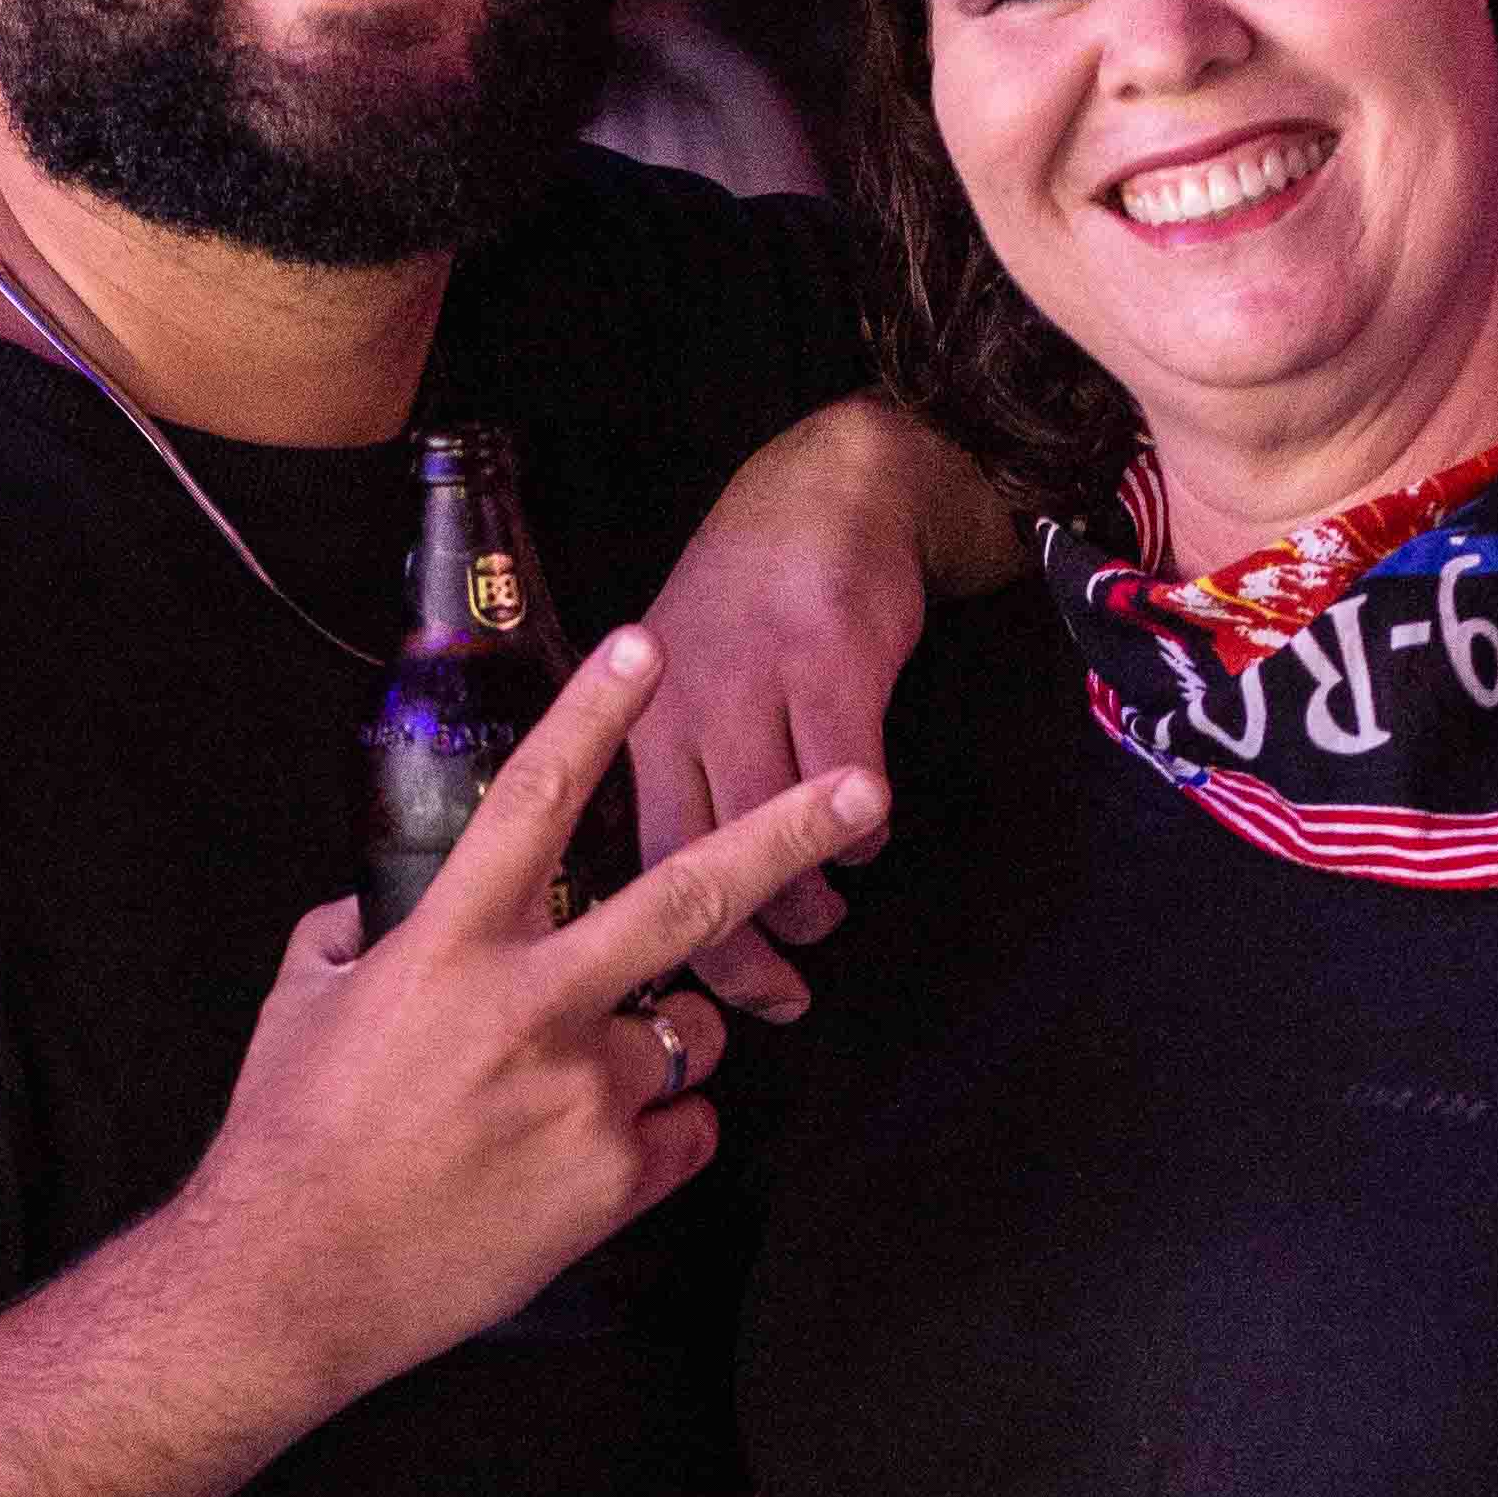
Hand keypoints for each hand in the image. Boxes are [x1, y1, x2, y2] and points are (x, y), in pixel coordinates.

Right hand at [194, 634, 881, 1408]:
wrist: (292, 1279)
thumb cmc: (286, 1137)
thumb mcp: (302, 1001)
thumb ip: (362, 934)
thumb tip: (389, 911)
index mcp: (448, 948)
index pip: (534, 803)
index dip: (594, 715)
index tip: (644, 648)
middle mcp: (532, 1007)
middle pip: (686, 898)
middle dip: (783, 834)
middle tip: (857, 791)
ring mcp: (584, 1095)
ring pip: (689, 1033)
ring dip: (661, 1042)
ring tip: (573, 1089)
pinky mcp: (615, 1179)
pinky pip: (685, 1128)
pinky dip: (655, 1132)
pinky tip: (580, 1158)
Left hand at [637, 400, 998, 1018]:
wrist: (821, 496)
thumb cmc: (743, 609)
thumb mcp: (670, 683)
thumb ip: (663, 775)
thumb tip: (653, 906)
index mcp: (631, 723)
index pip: (636, 858)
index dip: (668, 943)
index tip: (698, 1000)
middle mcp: (680, 704)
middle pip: (696, 865)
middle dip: (738, 951)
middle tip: (779, 996)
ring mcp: (756, 683)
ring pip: (774, 833)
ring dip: (807, 898)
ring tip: (822, 918)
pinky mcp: (831, 663)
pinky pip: (849, 780)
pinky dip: (863, 828)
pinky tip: (866, 831)